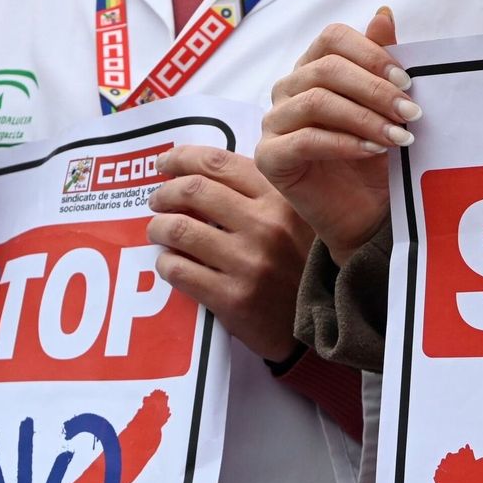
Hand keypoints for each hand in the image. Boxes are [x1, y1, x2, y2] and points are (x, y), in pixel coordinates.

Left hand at [147, 147, 314, 362]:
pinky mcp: (234, 298)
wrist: (324, 324)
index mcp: (281, 199)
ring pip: (178, 229)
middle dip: (164, 193)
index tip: (164, 163)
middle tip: (158, 201)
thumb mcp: (296, 219)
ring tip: (159, 232)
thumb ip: (260, 194)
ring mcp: (249, 263)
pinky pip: (178, 269)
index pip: (219, 163)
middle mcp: (267, 226)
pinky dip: (166, 263)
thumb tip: (199, 174)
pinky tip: (172, 264)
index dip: (182, 158)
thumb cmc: (303, 266)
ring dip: (158, 228)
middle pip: (192, 190)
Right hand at [257, 7, 418, 267]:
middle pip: (325, 69)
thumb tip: (384, 12)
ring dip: (364, 117)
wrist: (366, 217)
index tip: (408, 81)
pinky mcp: (269, 158)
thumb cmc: (376, 161)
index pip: (332, 38)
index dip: (371, 53)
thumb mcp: (387, 109)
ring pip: (315, 101)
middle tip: (413, 112)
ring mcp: (274, 123)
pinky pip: (303, 140)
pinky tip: (373, 150)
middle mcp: (288, 90)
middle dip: (375, 89)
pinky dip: (343, 142)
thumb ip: (382, 64)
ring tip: (400, 136)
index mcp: (313, 69)